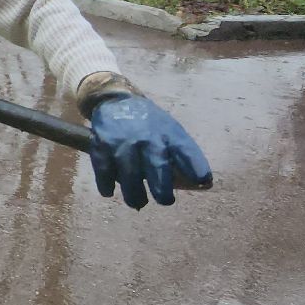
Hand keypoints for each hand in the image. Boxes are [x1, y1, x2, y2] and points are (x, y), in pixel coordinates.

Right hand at [87, 94, 211, 208]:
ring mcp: (123, 143)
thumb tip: (203, 183)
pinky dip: (106, 185)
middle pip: (157, 167)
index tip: (202, 181)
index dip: (195, 166)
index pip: (185, 150)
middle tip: (165, 201)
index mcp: (168, 133)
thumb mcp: (169, 130)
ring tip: (138, 203)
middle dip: (162, 189)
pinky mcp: (101, 147)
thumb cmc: (148, 124)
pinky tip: (110, 192)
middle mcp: (147, 137)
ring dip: (135, 195)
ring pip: (129, 175)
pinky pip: (104, 171)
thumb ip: (181, 153)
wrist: (115, 101)